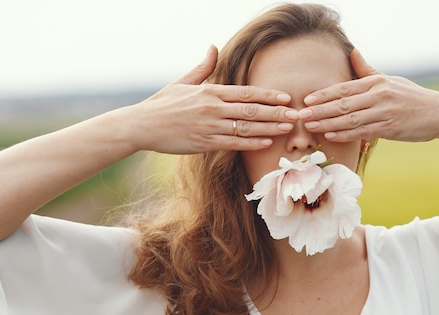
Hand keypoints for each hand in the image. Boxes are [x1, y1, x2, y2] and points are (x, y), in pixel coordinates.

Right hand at [127, 45, 296, 154]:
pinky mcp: (204, 143)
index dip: (268, 95)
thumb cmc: (163, 104)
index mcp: (210, 91)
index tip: (286, 98)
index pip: (246, 92)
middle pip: (251, 110)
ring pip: (246, 128)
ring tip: (288, 129)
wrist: (142, 125)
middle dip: (276, 113)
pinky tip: (267, 143)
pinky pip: (233, 143)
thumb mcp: (183, 82)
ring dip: (269, 129)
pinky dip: (251, 143)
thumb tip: (213, 46)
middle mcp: (213, 108)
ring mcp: (209, 126)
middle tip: (297, 116)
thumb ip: (203, 67)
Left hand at [299, 49, 438, 142]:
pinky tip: (331, 136)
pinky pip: (363, 132)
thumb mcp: (391, 80)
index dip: (323, 94)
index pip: (344, 88)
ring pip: (350, 119)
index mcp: (376, 83)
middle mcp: (379, 96)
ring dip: (327, 123)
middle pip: (342, 104)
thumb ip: (368, 71)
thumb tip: (353, 53)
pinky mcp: (390, 129)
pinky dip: (345, 134)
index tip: (306, 99)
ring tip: (310, 126)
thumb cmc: (413, 97)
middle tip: (300, 115)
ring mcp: (384, 113)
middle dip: (319, 110)